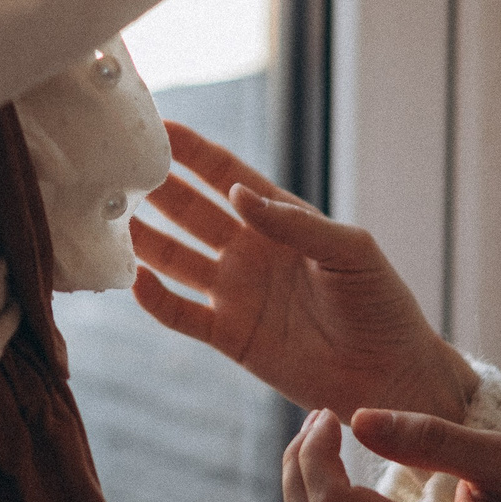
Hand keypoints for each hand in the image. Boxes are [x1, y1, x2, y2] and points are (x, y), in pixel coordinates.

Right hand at [131, 121, 476, 422]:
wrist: (391, 376)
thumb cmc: (382, 305)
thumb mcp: (350, 251)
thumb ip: (294, 222)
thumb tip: (239, 192)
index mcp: (281, 220)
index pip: (225, 175)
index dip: (191, 152)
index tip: (155, 125)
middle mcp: (250, 251)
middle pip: (190, 212)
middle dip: (155, 189)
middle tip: (115, 167)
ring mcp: (237, 294)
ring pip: (176, 259)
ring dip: (144, 239)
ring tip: (108, 218)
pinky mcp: (231, 337)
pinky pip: (183, 315)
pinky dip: (156, 299)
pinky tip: (133, 280)